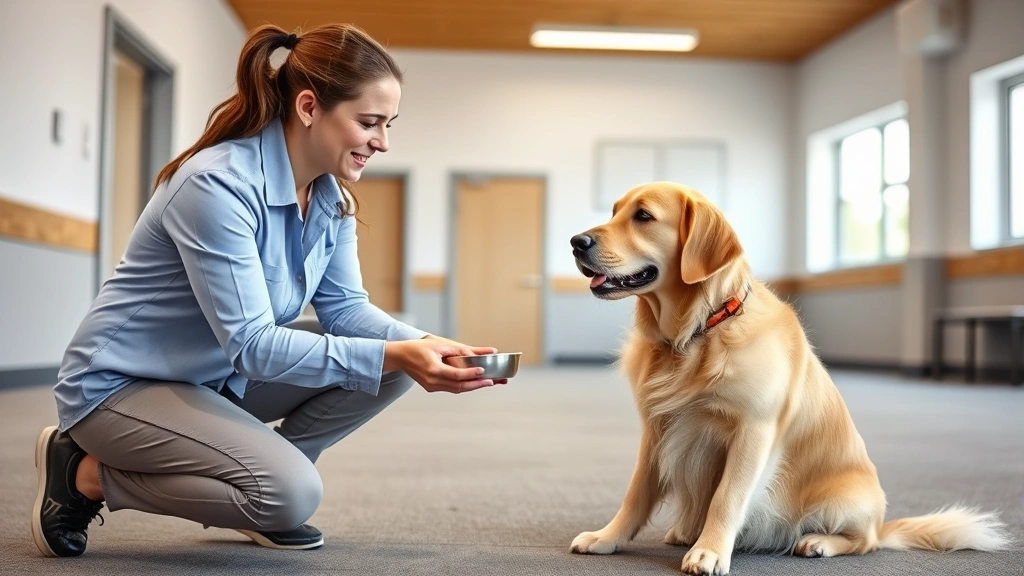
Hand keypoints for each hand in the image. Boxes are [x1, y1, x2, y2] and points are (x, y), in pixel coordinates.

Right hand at [383, 337, 504, 392]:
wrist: (400, 356)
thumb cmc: (419, 347)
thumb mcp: (441, 344)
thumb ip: (464, 349)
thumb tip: (486, 351)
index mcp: (433, 369)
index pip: (456, 375)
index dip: (470, 374)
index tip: (483, 371)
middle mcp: (432, 381)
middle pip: (459, 386)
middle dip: (477, 384)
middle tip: (492, 382)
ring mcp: (431, 386)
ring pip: (456, 389)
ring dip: (473, 386)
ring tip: (488, 383)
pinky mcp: (432, 387)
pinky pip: (451, 388)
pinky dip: (463, 385)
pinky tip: (474, 382)